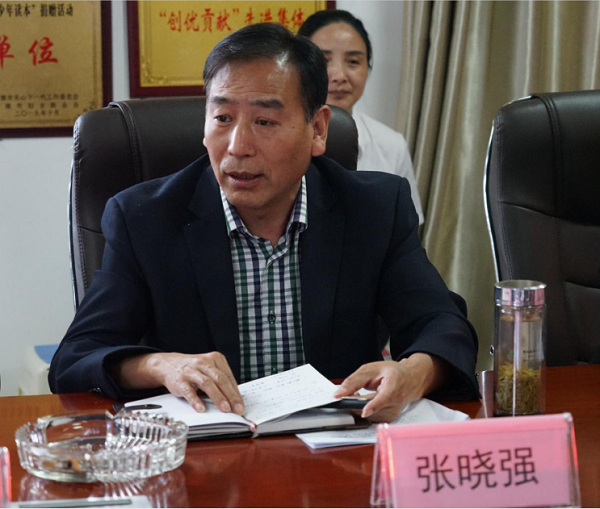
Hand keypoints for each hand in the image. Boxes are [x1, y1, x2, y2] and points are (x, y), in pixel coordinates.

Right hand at [116, 351, 244, 414]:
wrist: (169, 364)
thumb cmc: (194, 369)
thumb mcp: (209, 369)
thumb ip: (220, 380)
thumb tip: (234, 399)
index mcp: (215, 359)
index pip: (228, 377)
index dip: (236, 392)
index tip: (241, 405)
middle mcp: (204, 363)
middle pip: (220, 379)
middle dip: (230, 395)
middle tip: (237, 409)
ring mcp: (191, 371)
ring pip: (207, 383)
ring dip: (217, 397)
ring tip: (225, 409)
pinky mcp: (180, 380)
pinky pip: (189, 391)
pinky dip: (196, 400)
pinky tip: (201, 408)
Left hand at [334, 353, 447, 422]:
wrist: (411, 381)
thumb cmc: (393, 373)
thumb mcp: (372, 369)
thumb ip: (354, 380)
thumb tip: (339, 393)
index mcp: (394, 385)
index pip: (384, 398)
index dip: (374, 405)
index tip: (365, 411)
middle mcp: (395, 402)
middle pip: (370, 409)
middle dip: (354, 403)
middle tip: (346, 394)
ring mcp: (393, 413)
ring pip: (368, 416)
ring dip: (358, 408)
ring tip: (357, 396)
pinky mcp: (389, 419)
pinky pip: (371, 418)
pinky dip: (363, 412)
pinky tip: (363, 403)